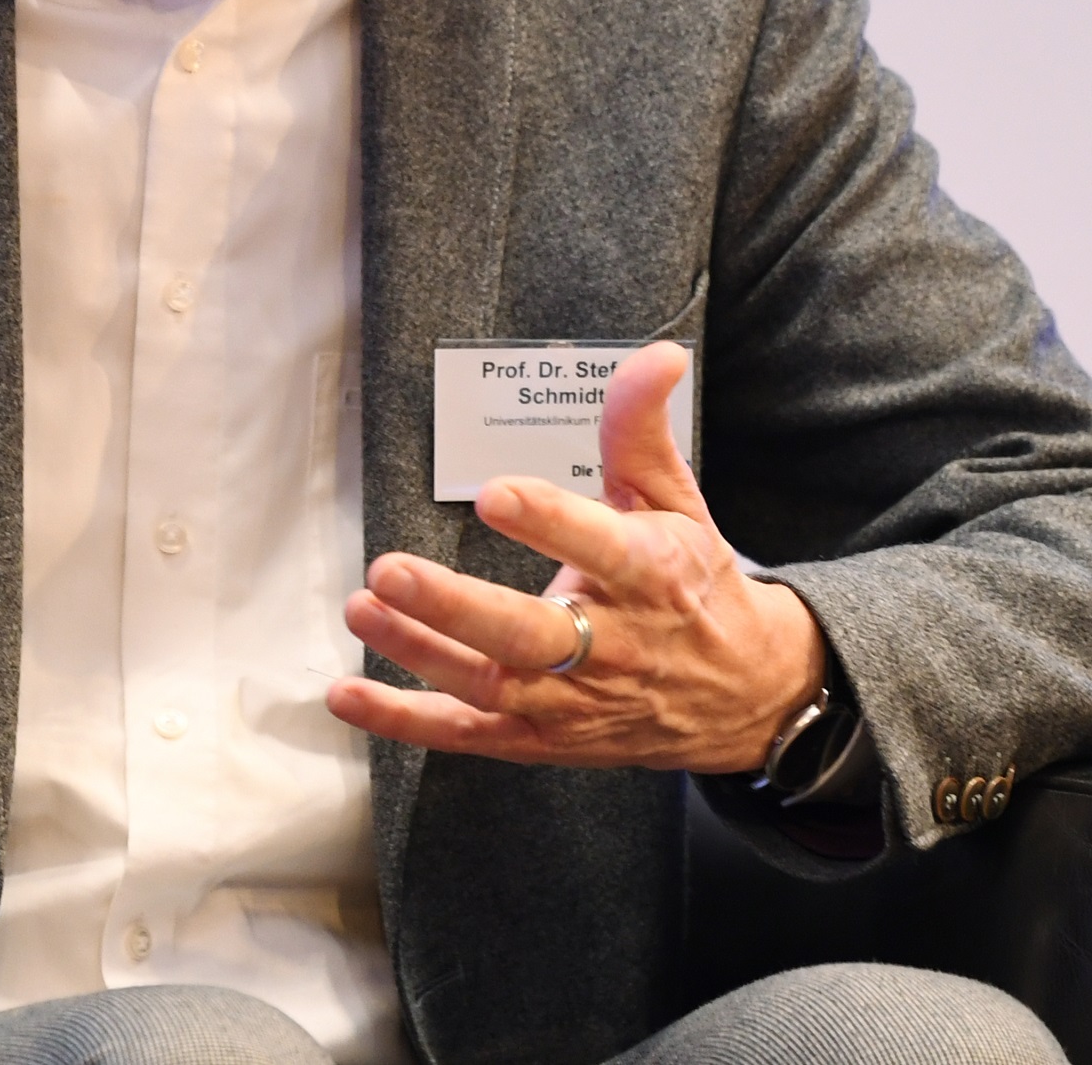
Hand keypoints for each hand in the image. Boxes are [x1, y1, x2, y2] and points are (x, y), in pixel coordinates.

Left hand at [325, 341, 824, 771]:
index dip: (548, 523)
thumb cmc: (694, 586)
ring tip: (360, 608)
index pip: (600, 549)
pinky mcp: (543, 738)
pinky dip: (406, 721)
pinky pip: (467, 735)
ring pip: (490, 685)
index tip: (496, 495)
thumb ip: (641, 430)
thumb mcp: (678, 503)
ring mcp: (573, 701)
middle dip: (456, 606)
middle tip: (390, 570)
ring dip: (418, 651)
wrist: (743, 697)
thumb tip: (656, 353)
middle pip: (528, 635)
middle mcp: (611, 646)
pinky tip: (348, 695)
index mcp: (649, 575)